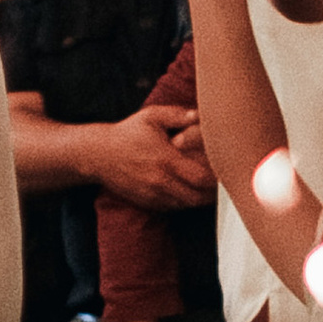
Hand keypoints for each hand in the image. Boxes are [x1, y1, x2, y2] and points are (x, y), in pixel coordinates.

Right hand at [94, 106, 214, 208]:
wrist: (98, 155)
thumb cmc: (127, 133)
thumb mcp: (151, 116)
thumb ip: (178, 115)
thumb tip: (200, 114)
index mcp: (166, 159)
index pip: (202, 178)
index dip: (217, 178)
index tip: (224, 169)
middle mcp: (161, 181)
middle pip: (199, 197)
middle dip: (213, 192)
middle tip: (222, 182)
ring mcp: (154, 195)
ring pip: (188, 204)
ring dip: (200, 198)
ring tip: (209, 187)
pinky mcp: (148, 202)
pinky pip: (174, 207)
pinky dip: (185, 201)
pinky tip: (189, 190)